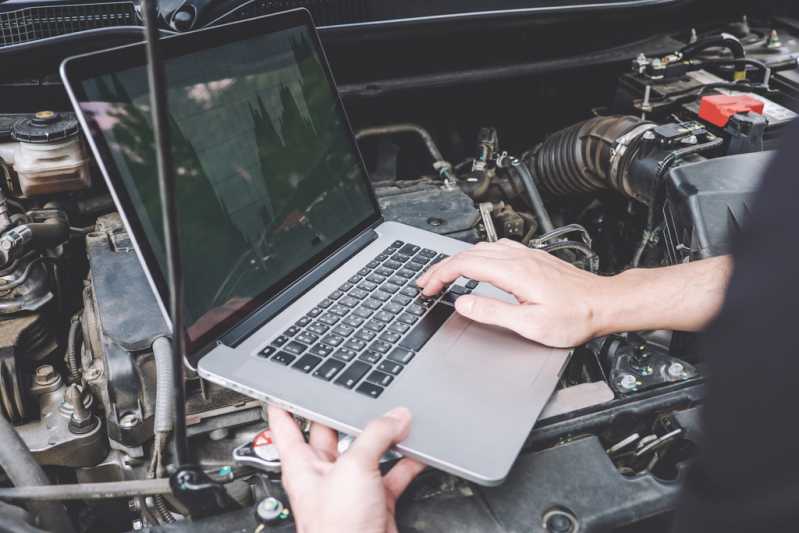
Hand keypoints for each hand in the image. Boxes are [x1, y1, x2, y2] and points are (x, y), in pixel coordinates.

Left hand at [267, 405, 424, 532]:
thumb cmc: (336, 529)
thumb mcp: (354, 467)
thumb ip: (376, 436)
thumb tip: (394, 417)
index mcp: (302, 463)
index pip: (285, 422)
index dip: (286, 399)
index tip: (291, 381)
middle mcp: (324, 473)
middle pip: (332, 432)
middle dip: (348, 413)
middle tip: (360, 391)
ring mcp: (351, 487)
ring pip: (368, 451)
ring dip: (385, 436)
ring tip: (400, 417)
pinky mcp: (375, 500)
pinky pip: (392, 473)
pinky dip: (407, 461)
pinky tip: (417, 450)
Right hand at [416, 239, 607, 347]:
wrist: (605, 304)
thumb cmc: (575, 317)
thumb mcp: (530, 324)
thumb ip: (492, 312)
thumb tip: (463, 304)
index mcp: (514, 273)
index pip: (464, 265)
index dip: (440, 275)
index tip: (427, 288)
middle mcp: (519, 258)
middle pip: (468, 253)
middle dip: (442, 267)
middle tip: (427, 283)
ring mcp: (527, 255)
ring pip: (482, 248)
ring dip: (458, 260)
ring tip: (445, 275)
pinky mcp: (534, 258)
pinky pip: (497, 249)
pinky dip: (477, 256)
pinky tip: (478, 264)